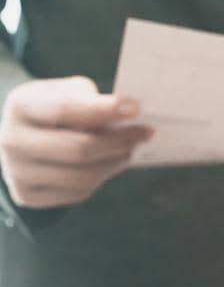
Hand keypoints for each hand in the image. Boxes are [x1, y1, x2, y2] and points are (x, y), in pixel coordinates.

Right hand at [0, 76, 151, 207]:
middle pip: (79, 149)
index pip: (66, 110)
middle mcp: (12, 141)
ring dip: (116, 162)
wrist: (20, 134)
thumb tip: (130, 113)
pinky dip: (102, 177)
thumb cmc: (54, 108)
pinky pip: (77, 192)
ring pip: (82, 176)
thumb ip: (91, 100)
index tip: (136, 108)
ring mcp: (16, 172)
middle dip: (120, 141)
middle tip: (146, 133)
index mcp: (21, 106)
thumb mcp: (67, 91)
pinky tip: (111, 162)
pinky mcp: (27, 195)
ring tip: (132, 148)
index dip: (104, 110)